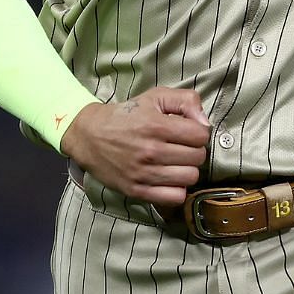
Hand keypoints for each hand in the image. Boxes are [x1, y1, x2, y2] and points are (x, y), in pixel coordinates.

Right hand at [60, 86, 210, 207]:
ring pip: (189, 178)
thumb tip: (205, 123)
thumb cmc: (126, 115)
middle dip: (194, 151)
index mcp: (157, 126)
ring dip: (187, 170)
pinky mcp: (136, 190)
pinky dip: (177, 189)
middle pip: (198, 158)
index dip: (199, 133)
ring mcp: (143, 173)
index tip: (189, 133)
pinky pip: (173, 197)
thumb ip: (186, 101)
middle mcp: (151, 151)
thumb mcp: (156, 96)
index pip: (201, 136)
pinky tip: (170, 178)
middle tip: (182, 147)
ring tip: (176, 162)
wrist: (89, 135)